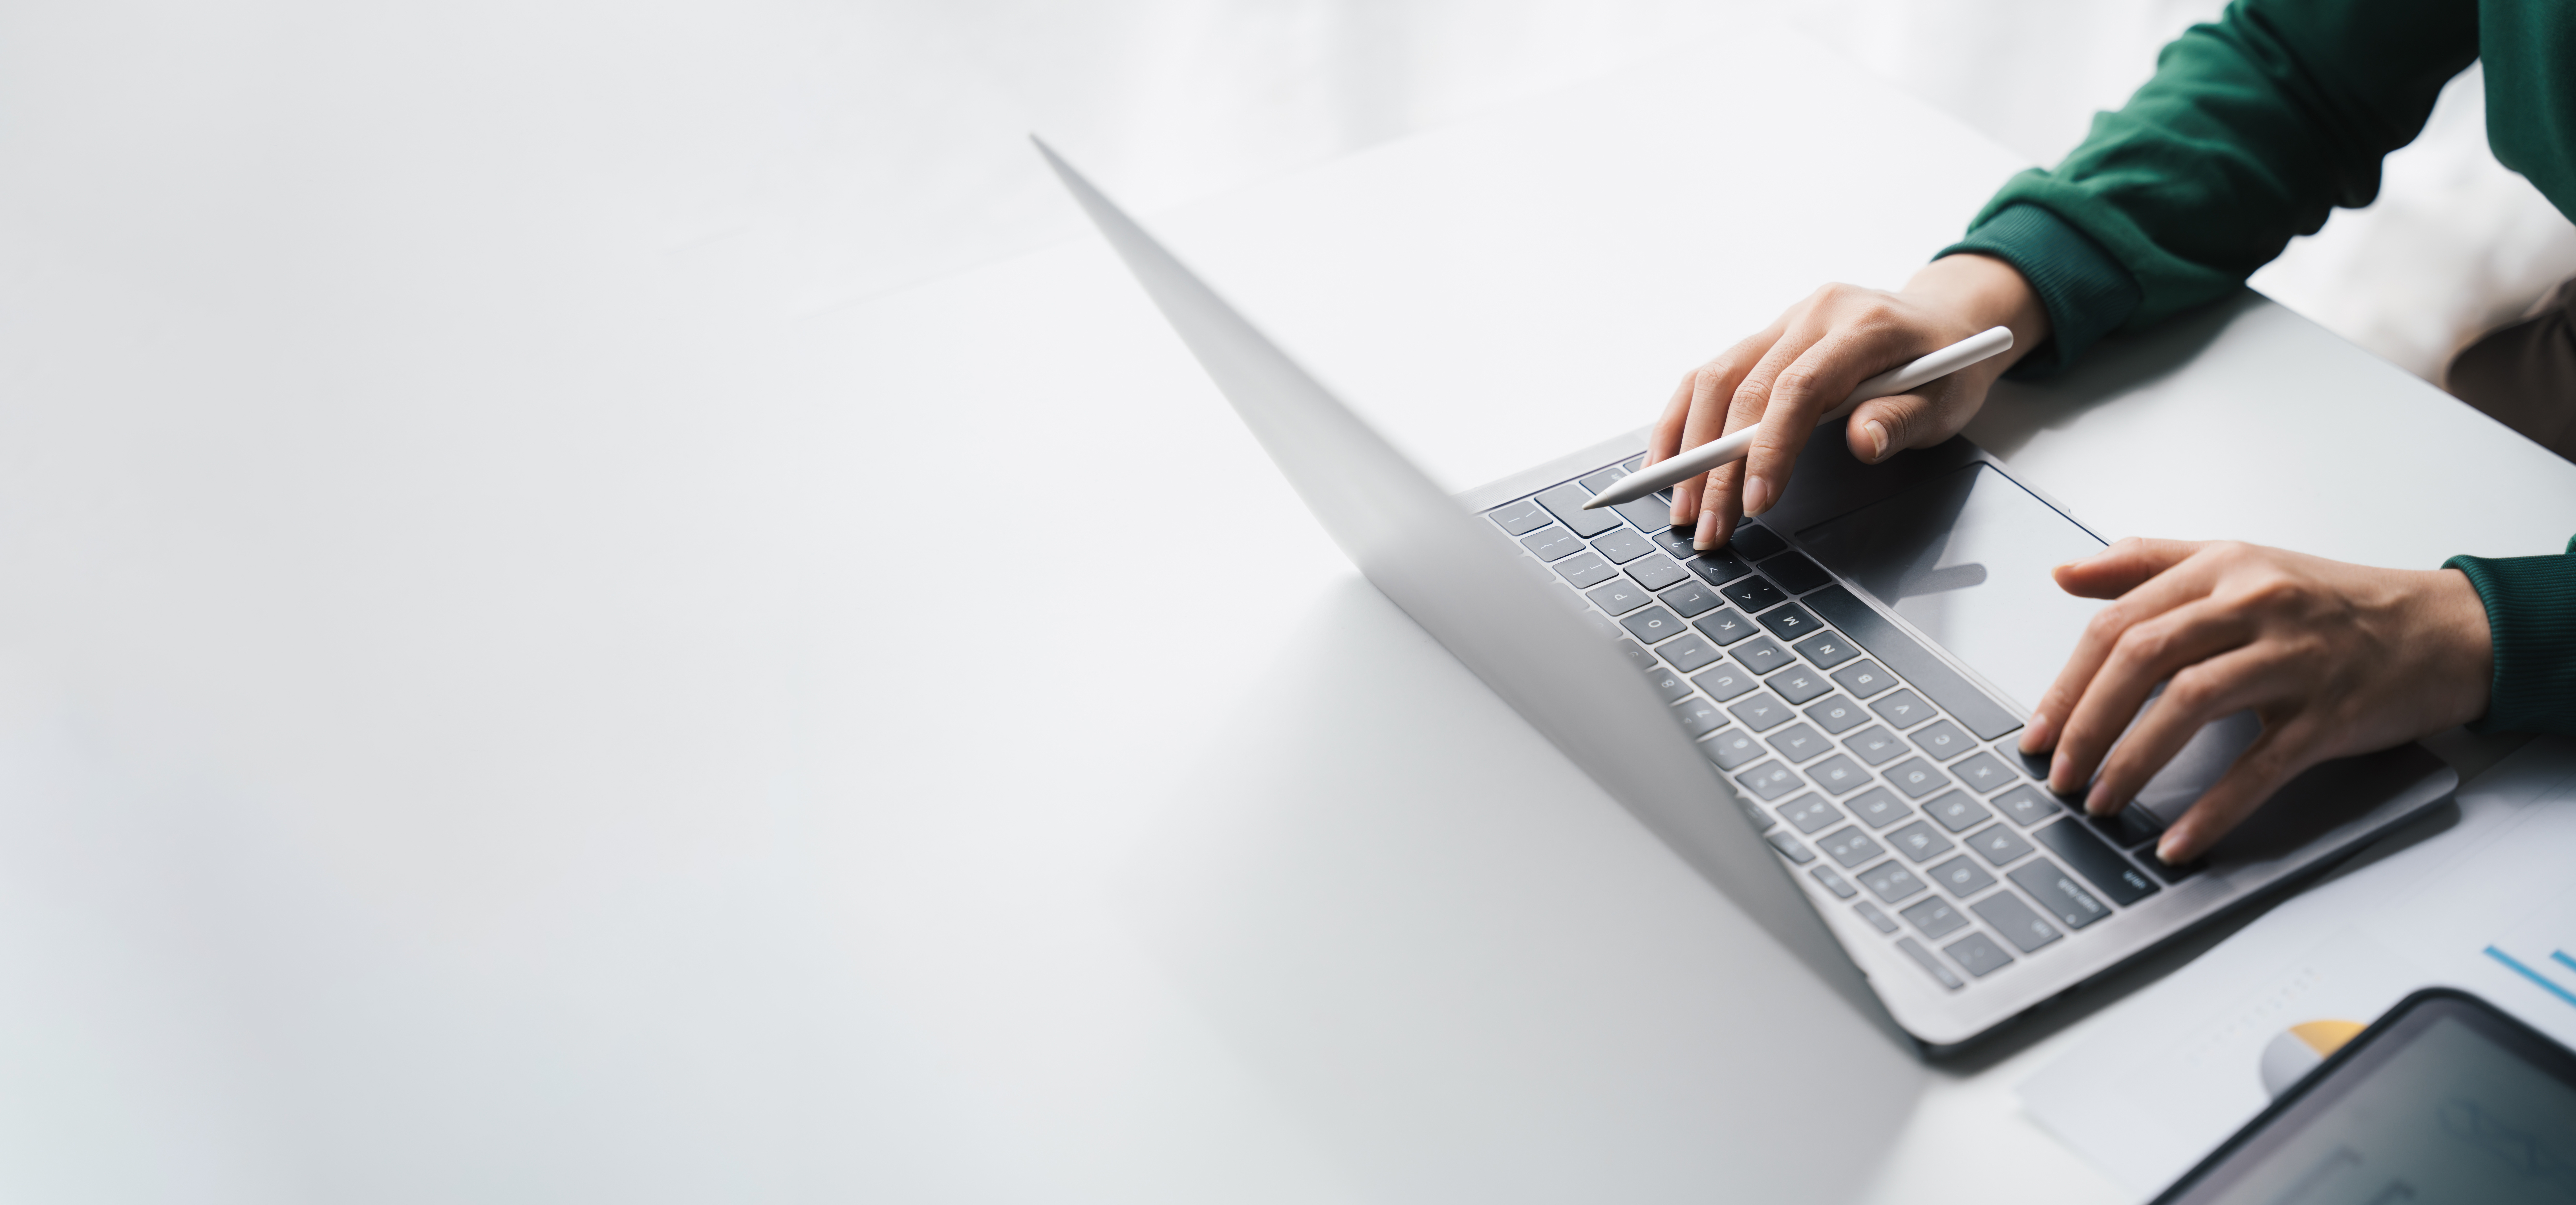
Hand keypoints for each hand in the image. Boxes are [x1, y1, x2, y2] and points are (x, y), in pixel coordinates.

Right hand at [1647, 253, 2048, 549]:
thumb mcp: (1946, 400)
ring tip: (1680, 506)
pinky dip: (1681, 420)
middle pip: (1745, 389)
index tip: (1755, 503)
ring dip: (1687, 447)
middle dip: (1718, 467)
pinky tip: (1666, 461)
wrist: (1945, 319)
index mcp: (1862, 325)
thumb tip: (1864, 442)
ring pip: (1712, 379)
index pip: (1798, 387)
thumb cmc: (1947, 367)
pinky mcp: (1762, 338)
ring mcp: (1782, 321)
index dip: (1770, 447)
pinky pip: (1708, 376)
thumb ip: (1903, 420)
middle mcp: (1813, 314)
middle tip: (1707, 528)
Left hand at [2019, 539, 2492, 864]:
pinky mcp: (2330, 713)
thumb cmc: (2331, 602)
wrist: (2443, 629)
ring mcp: (2296, 658)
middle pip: (2144, 658)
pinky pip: (2259, 765)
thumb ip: (2147, 565)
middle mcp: (2256, 604)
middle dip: (2087, 722)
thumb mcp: (2237, 564)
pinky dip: (2213, 809)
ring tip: (2098, 802)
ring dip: (2134, 762)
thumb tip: (2066, 574)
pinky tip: (2177, 840)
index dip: (2068, 681)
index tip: (2037, 729)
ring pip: (2190, 704)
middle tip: (2056, 771)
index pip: (2119, 623)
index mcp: (2223, 568)